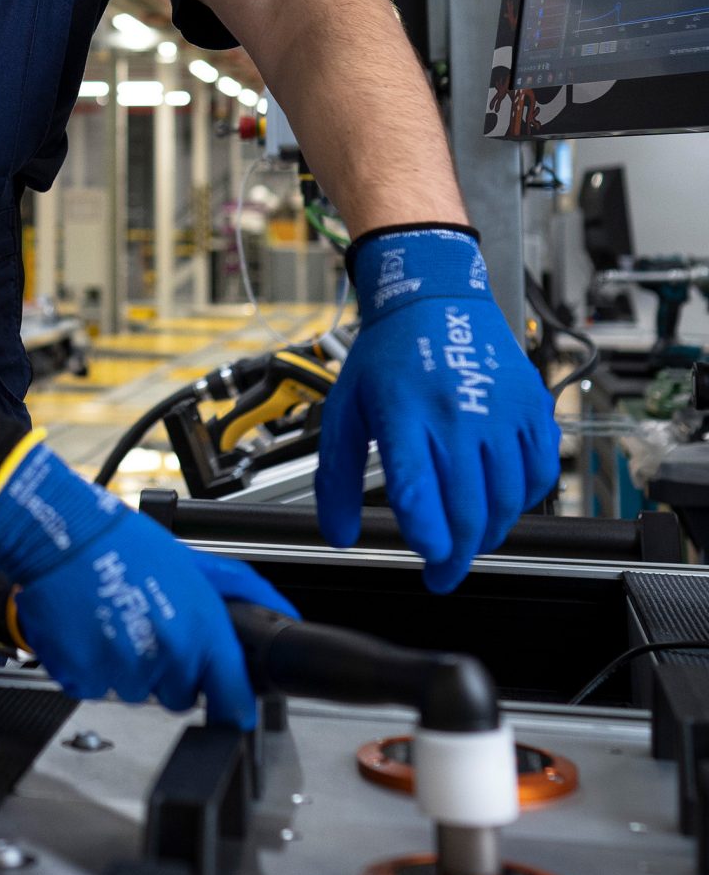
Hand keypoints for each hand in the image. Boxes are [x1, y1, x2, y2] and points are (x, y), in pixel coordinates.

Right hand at [0, 439, 295, 727]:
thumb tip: (283, 613)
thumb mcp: (198, 561)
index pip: (233, 701)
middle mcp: (167, 656)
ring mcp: (124, 670)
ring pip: (135, 693)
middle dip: (167, 672)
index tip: (228, 708)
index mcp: (201, 632)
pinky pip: (93, 688)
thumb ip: (247, 591)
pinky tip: (90, 631)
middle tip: (148, 630)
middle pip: (179, 698)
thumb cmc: (125, 543)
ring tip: (115, 623)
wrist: (62, 535)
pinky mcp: (84, 676)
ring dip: (126, 669)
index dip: (231, 706)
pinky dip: (89, 667)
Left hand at [316, 225, 561, 592]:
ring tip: (467, 539)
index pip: (419, 493)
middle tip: (443, 573)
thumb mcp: (346, 410)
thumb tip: (338, 535)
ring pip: (506, 502)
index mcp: (404, 415)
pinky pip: (538, 476)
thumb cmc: (388, 357)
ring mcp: (501, 413)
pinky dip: (521, 501)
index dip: (427, 538)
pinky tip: (498, 500)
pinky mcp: (534, 410)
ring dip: (488, 533)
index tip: (426, 559)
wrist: (436, 301)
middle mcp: (457, 415)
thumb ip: (336, 478)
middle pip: (468, 510)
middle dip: (457, 556)